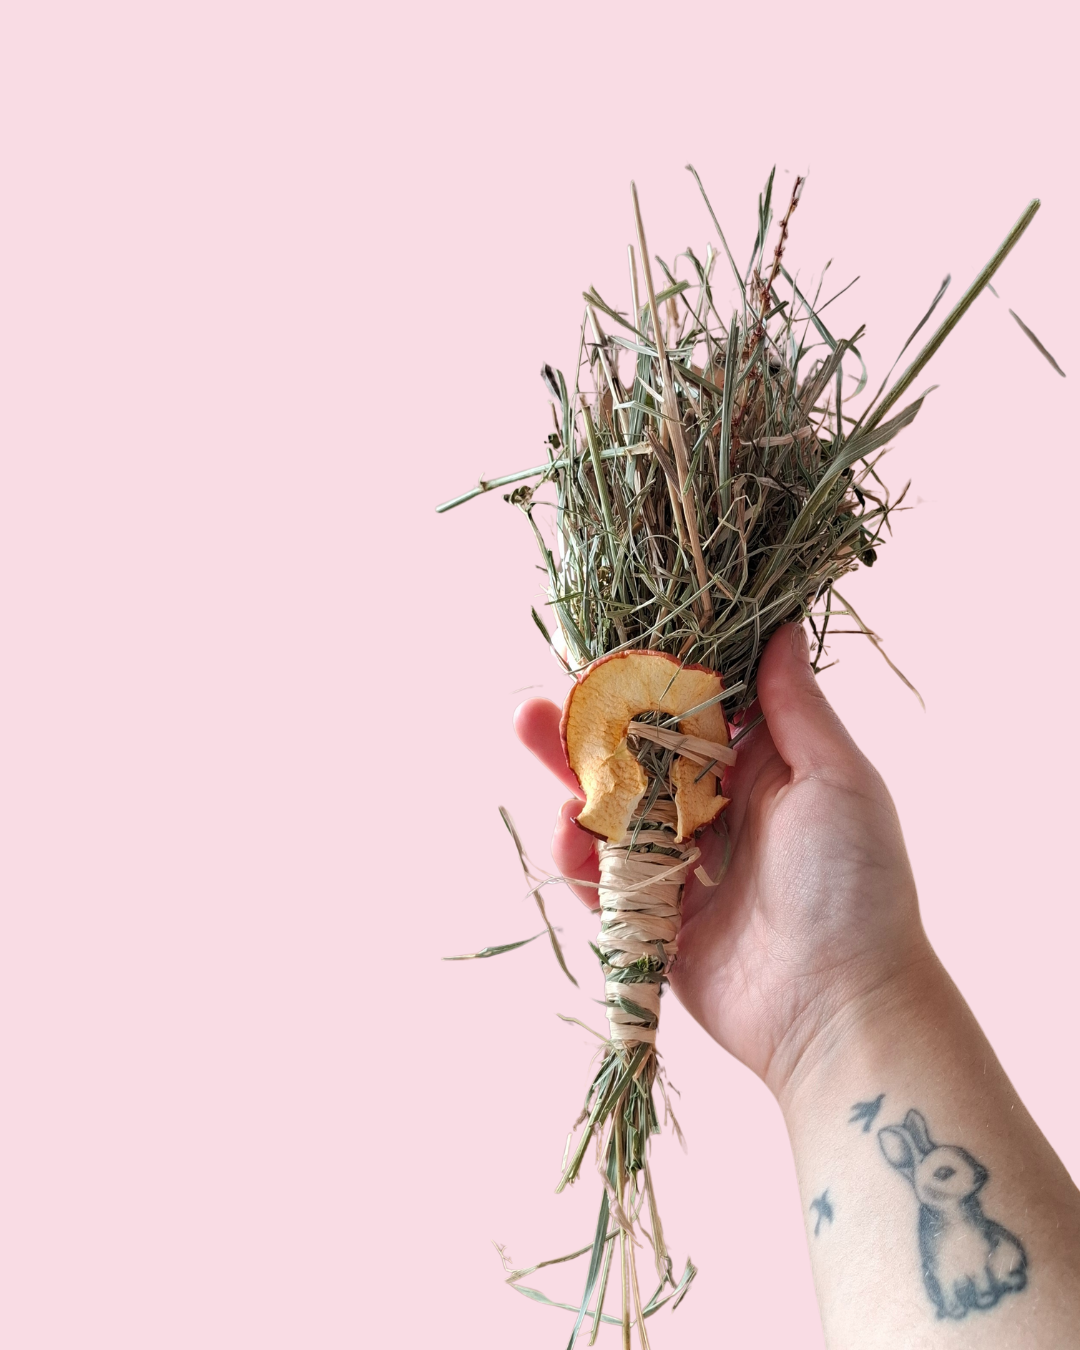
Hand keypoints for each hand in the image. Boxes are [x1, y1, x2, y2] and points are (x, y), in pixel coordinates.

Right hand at [514, 624, 933, 1098]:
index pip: (690, 712)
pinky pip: (600, 881)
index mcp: (759, 771)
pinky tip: (566, 831)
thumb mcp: (837, 780)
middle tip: (535, 703)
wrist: (842, 1011)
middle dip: (584, 729)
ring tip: (534, 746)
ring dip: (569, 782)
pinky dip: (577, 855)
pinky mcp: (652, 922)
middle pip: (635, 759)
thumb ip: (796, 707)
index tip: (607, 650)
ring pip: (609, 814)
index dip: (647, 682)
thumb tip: (782, 626)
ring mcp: (680, 868)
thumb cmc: (857, 886)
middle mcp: (714, 812)